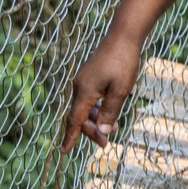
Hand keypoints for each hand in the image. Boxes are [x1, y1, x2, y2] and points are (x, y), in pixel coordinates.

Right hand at [62, 26, 141, 153]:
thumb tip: (102, 132)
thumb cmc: (123, 62)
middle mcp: (79, 87)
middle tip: (105, 143)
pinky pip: (88, 99)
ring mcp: (83, 81)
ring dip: (95, 120)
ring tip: (112, 129)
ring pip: (84, 108)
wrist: (123, 36)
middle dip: (91, 131)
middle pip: (79, 117)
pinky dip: (96, 109)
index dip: (70, 138)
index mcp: (84, 92)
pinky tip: (108, 112)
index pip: (74, 121)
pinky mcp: (89, 77)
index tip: (64, 152)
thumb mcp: (120, 91)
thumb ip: (110, 112)